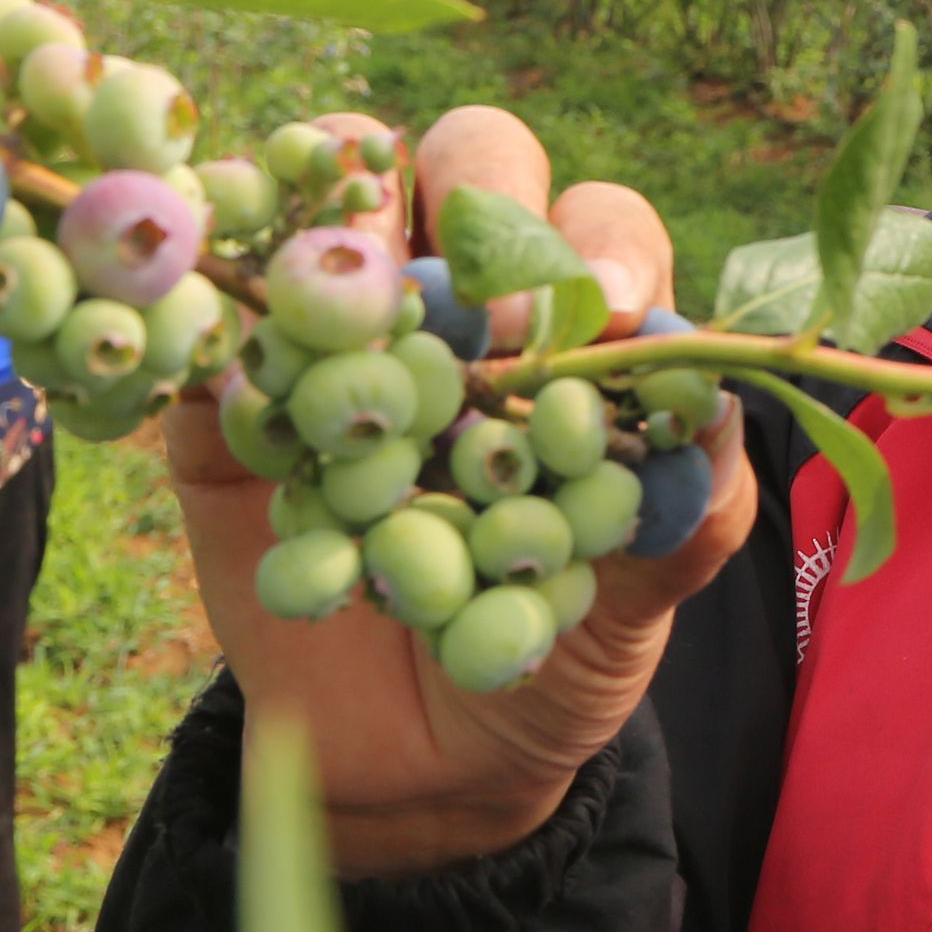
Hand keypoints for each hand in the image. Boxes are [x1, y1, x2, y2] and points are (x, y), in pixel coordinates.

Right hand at [158, 105, 759, 873]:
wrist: (422, 768)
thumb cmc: (556, 653)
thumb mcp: (635, 607)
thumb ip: (686, 517)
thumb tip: (715, 412)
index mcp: (579, 330)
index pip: (599, 230)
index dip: (600, 246)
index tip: (608, 307)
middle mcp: (466, 298)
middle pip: (470, 163)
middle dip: (477, 191)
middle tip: (480, 299)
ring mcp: (348, 330)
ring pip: (339, 205)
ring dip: (342, 209)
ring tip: (350, 277)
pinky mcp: (234, 399)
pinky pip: (215, 319)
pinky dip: (216, 299)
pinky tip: (231, 325)